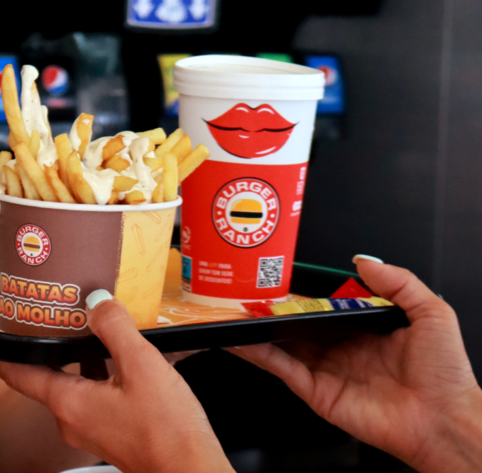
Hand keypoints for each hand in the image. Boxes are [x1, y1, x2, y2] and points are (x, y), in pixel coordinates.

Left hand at [0, 292, 232, 472]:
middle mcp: (73, 419)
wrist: (191, 470)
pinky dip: (103, 376)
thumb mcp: (142, 366)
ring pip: (77, 385)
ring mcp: (92, 429)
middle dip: (51, 346)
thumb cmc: (167, 432)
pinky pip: (96, 397)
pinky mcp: (112, 434)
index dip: (0, 358)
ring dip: (83, 359)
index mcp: (69, 403)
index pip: (20, 376)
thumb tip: (97, 303)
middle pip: (50, 375)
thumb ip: (116, 329)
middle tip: (53, 318)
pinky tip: (126, 362)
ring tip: (96, 332)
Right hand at [230, 256, 481, 472]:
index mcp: (365, 328)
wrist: (444, 419)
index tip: (283, 274)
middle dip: (272, 306)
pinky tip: (241, 339)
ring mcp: (326, 370)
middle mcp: (342, 348)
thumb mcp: (431, 312)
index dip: (303, 289)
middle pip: (296, 322)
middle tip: (248, 288)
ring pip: (281, 343)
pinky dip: (256, 354)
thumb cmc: (445, 375)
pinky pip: (280, 368)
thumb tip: (364, 260)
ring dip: (256, 328)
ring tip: (233, 310)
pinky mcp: (316, 391)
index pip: (325, 303)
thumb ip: (398, 281)